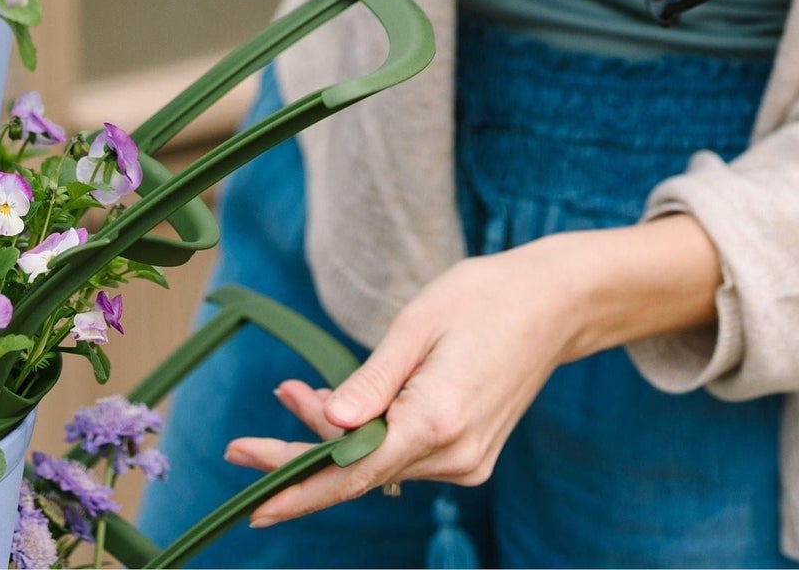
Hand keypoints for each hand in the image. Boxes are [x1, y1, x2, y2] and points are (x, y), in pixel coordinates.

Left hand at [224, 215, 720, 525]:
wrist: (554, 305)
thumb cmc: (483, 297)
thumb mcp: (418, 323)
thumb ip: (371, 380)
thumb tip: (325, 424)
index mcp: (438, 419)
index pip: (354, 470)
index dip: (299, 486)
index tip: (253, 500)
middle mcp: (454, 454)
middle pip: (361, 471)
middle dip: (303, 454)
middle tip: (245, 441)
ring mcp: (467, 462)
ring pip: (381, 464)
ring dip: (335, 438)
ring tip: (294, 394)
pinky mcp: (470, 456)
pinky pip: (405, 456)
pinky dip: (370, 438)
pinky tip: (347, 412)